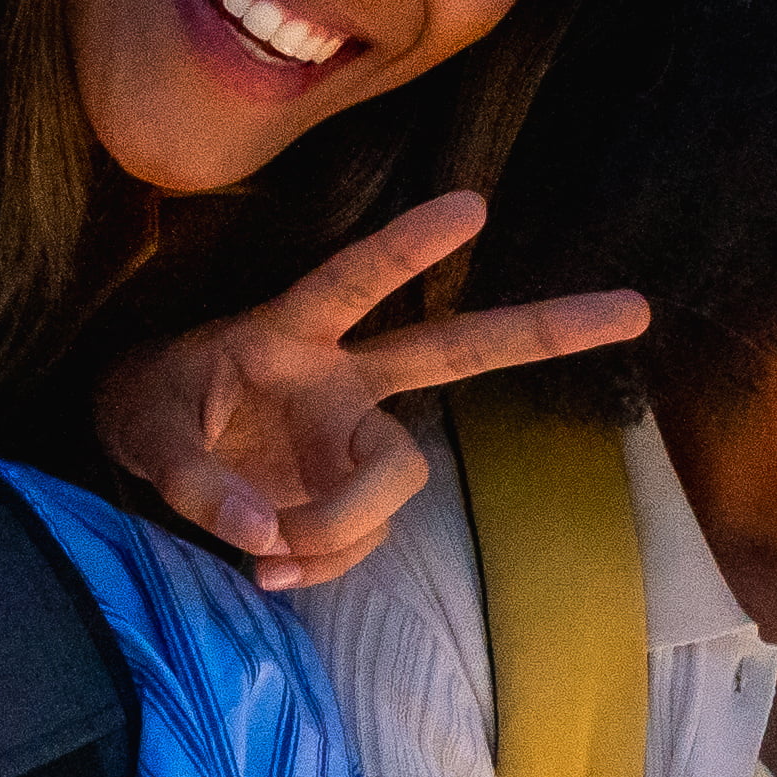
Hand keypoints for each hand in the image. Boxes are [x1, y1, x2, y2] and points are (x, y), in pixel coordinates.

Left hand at [94, 192, 646, 593]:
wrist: (140, 442)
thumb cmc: (148, 408)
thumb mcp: (142, 429)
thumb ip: (193, 481)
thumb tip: (265, 539)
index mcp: (288, 331)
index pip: (353, 281)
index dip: (407, 247)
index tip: (473, 206)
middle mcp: (342, 374)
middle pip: (455, 350)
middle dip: (545, 329)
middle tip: (635, 308)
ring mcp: (354, 429)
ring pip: (400, 478)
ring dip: (344, 527)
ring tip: (269, 556)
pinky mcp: (347, 483)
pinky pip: (361, 537)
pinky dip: (324, 563)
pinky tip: (277, 570)